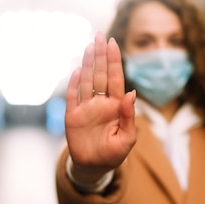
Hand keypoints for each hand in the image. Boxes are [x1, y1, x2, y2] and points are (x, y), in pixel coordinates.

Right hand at [64, 32, 136, 183]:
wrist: (94, 167)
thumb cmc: (114, 154)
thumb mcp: (127, 139)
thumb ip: (129, 116)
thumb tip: (131, 94)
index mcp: (116, 106)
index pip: (116, 78)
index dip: (114, 61)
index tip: (113, 43)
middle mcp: (101, 102)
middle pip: (100, 75)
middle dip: (100, 56)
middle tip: (100, 36)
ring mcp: (86, 108)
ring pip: (86, 81)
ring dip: (87, 64)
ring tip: (89, 47)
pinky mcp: (72, 116)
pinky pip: (72, 97)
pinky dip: (73, 83)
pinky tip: (76, 70)